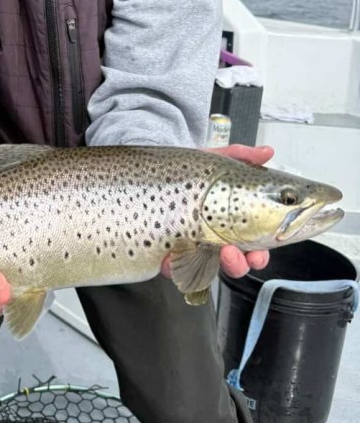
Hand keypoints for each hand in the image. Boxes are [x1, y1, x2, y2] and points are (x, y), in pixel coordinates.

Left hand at [161, 143, 273, 279]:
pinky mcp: (165, 251)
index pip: (252, 248)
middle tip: (232, 253)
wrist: (154, 171)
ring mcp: (189, 247)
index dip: (258, 256)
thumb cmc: (188, 171)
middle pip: (233, 265)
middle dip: (237, 265)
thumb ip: (240, 157)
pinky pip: (170, 267)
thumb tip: (267, 151)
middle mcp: (212, 240)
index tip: (258, 253)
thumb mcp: (213, 161)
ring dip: (207, 266)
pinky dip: (172, 266)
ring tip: (206, 253)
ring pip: (204, 270)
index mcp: (231, 224)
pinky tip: (170, 258)